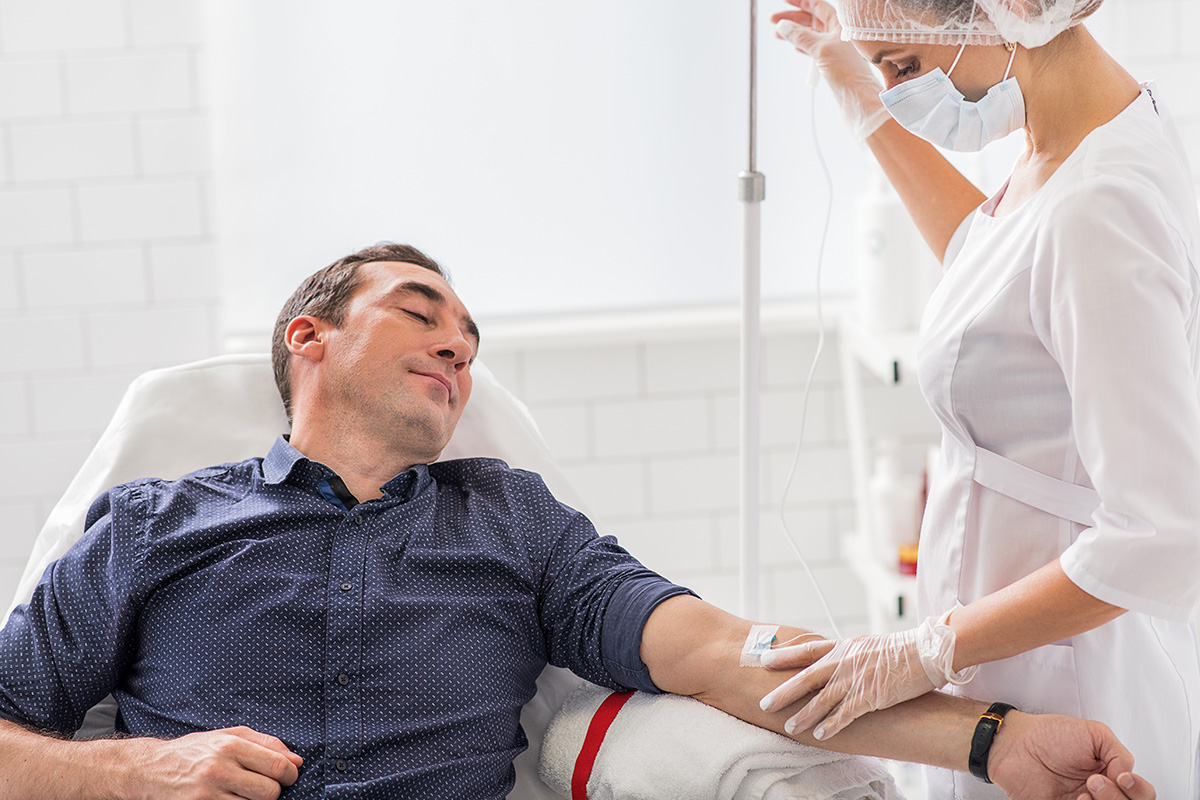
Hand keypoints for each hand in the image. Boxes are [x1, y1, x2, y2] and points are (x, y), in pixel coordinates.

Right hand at [124, 726, 302, 799]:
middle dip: (273, 791)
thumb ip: (266, 743)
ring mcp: (207, 794)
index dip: (290, 774)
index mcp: (230, 746)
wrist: (149, 769)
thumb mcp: (228, 736)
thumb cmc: (194, 751)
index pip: (277, 766)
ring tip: (244, 793)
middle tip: (265, 786)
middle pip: (269, 792)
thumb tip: (296, 759)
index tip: (288, 776)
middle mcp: (219, 769)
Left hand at [759, 614, 975, 738]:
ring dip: (804, 715)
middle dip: (784, 692)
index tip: (763, 660)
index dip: (784, 655)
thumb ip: (845, 654)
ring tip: (789, 727)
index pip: (806, 649)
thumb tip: (830, 661)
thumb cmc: (899, 649)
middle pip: (806, 677)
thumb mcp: (865, 644)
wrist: (927, 651)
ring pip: (822, 699)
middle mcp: (845, 660)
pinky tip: (820, 735)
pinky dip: (832, 725)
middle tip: (765, 704)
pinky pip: (846, 713)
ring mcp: (857, 678)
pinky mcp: (872, 695)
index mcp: (843, 646)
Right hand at [770, 0, 890, 140]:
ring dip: (793, 33)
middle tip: (773, 20)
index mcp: (839, 24)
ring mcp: (833, 47)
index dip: (800, 2)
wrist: (856, 95)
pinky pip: (812, 48)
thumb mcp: (820, 48)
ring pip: (809, 34)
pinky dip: (800, 45)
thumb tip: (782, 26)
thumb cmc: (846, 70)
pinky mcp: (829, 61)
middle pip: (811, 19)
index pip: (817, 5)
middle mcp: (836, 33)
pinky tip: (792, 45)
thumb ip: (801, 36)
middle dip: (792, 18)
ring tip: (777, 34)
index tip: (784, 1)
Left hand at [989, 712, 1154, 799]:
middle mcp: (1100, 793)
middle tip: (1094, 780)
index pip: (1141, 793)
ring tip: (1084, 791)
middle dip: (1116, 797)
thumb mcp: (1094, 733)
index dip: (1139, 790)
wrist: (1013, 744)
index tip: (1123, 777)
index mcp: (1111, 775)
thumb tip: (1128, 776)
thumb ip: (1119, 754)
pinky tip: (1076, 799)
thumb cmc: (1049, 735)